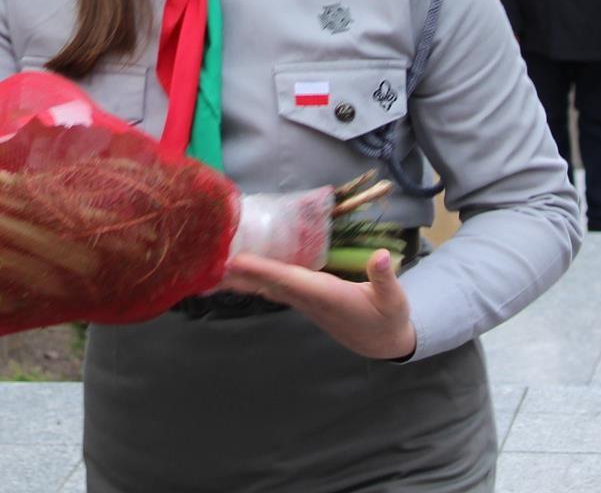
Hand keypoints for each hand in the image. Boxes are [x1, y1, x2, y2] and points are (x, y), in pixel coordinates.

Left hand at [218, 248, 415, 360]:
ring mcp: (304, 302)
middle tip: (205, 263)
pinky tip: (237, 273)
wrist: (382, 342)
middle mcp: (309, 300)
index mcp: (328, 296)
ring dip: (240, 279)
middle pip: (269, 285)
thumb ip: (386, 279)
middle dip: (239, 275)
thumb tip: (382, 257)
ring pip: (267, 287)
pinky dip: (253, 278)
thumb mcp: (395, 300)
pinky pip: (273, 287)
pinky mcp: (304, 300)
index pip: (291, 281)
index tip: (238, 262)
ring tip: (210, 268)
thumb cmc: (388, 317)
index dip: (264, 270)